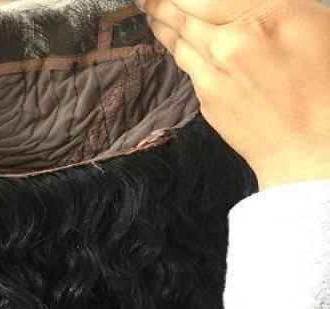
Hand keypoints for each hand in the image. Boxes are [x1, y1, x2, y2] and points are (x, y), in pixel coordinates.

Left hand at [135, 0, 329, 190]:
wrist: (305, 141)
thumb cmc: (318, 80)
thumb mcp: (305, 20)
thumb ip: (264, 3)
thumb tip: (231, 1)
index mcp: (269, 10)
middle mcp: (235, 38)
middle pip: (182, 7)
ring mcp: (216, 68)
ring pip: (176, 33)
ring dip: (158, 16)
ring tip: (149, 6)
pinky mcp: (205, 93)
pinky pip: (182, 59)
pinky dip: (171, 42)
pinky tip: (166, 33)